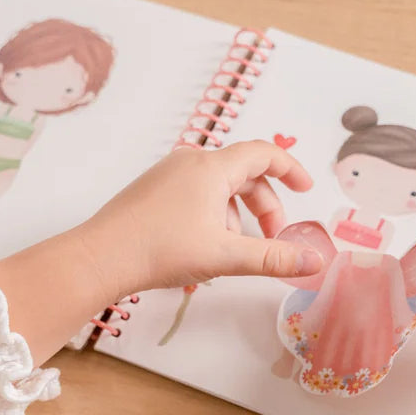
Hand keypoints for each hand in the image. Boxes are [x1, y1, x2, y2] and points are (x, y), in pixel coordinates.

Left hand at [72, 142, 323, 298]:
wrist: (100, 257)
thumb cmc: (161, 250)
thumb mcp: (225, 256)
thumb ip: (273, 258)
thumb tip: (315, 261)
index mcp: (212, 167)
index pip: (264, 153)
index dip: (290, 169)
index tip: (306, 189)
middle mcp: (190, 162)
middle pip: (243, 174)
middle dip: (265, 206)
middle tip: (272, 240)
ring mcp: (168, 174)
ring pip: (219, 187)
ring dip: (237, 215)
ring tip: (230, 252)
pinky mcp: (153, 190)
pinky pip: (196, 194)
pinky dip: (213, 215)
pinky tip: (204, 248)